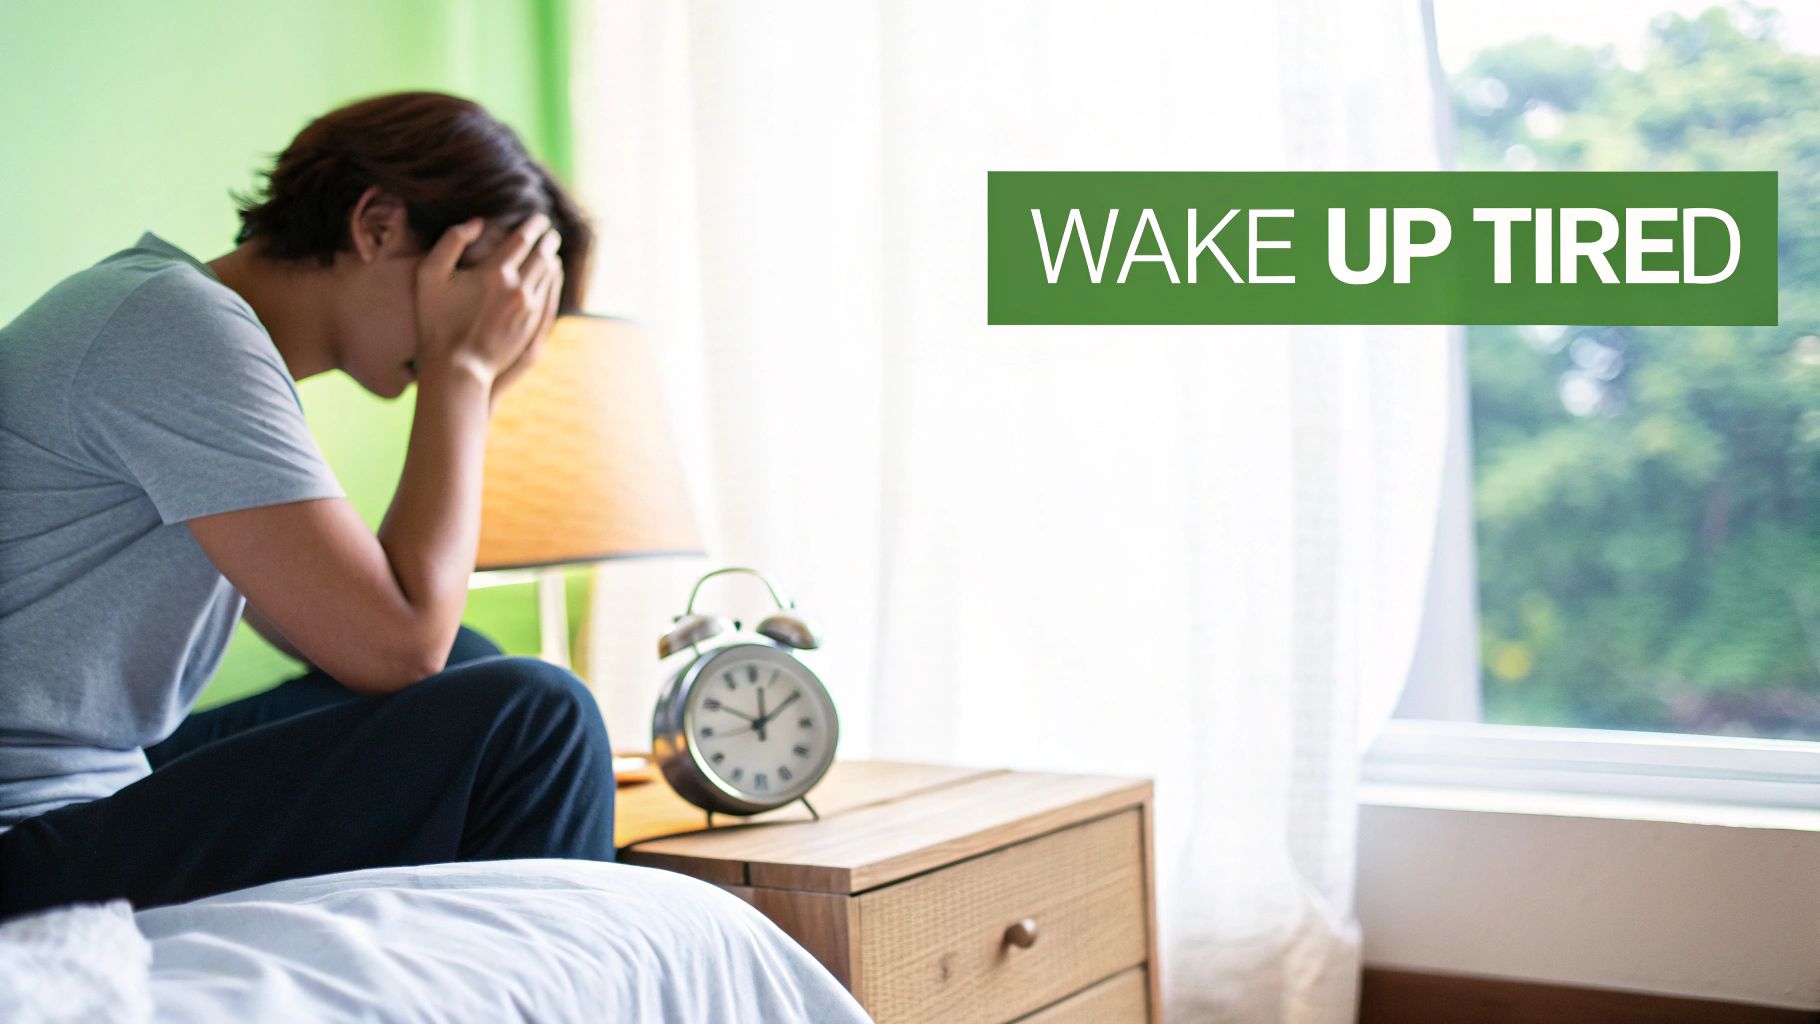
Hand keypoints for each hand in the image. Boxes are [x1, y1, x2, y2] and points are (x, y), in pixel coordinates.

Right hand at [413, 214, 562, 388]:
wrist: (457, 367)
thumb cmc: (436, 320)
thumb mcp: (429, 274)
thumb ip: (451, 241)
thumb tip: (478, 222)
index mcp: (495, 272)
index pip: (523, 239)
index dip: (533, 225)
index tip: (539, 217)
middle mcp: (518, 288)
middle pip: (542, 255)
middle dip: (548, 240)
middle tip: (551, 232)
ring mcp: (529, 309)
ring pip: (549, 275)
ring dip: (552, 258)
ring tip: (552, 250)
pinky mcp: (532, 326)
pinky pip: (550, 296)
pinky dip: (554, 280)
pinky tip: (552, 276)